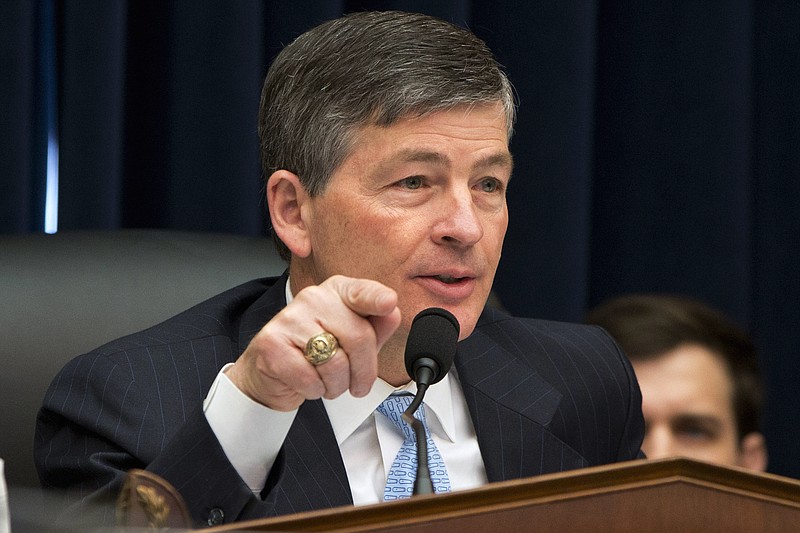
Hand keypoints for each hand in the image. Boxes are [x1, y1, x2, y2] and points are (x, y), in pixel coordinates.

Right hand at [226, 275, 400, 410]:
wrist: (272, 372)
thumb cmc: (318, 352)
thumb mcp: (353, 339)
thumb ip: (376, 327)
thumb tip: (391, 313)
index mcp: (338, 292)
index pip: (362, 292)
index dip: (376, 299)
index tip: (388, 302)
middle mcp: (314, 298)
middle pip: (358, 337)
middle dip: (364, 372)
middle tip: (358, 385)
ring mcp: (289, 318)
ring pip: (335, 363)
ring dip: (337, 385)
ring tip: (328, 382)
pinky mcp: (272, 344)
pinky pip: (309, 379)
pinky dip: (314, 391)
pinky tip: (308, 383)